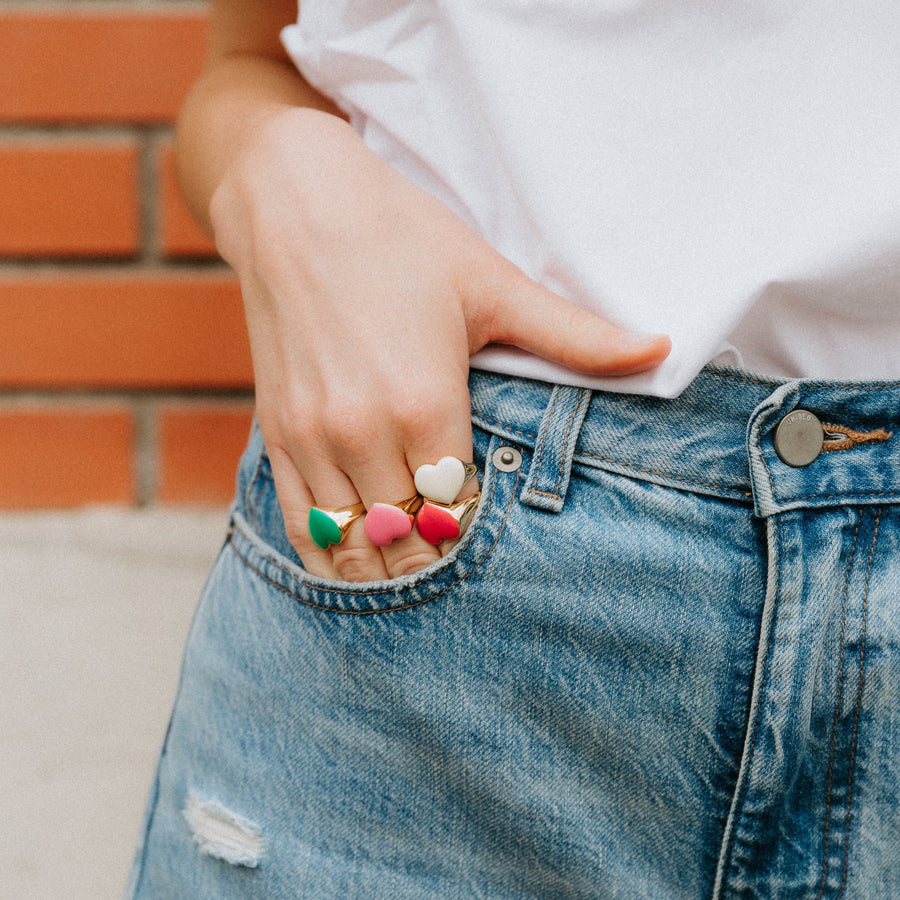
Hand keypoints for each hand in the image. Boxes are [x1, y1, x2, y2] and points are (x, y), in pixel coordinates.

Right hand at [211, 108, 669, 581]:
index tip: (495, 535)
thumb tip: (662, 351)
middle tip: (462, 564)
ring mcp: (313, 439)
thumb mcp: (492, 285)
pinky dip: (331, 557)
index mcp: (426, 405)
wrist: (293, 202)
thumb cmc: (400, 238)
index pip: (460, 516)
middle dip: (437, 561)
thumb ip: (574, 337)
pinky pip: (299, 526)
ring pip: (353, 549)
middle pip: (408, 543)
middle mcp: (364, 434)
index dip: (480, 538)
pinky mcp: (277, 434)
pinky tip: (357, 563)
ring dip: (388, 570)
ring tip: (416, 570)